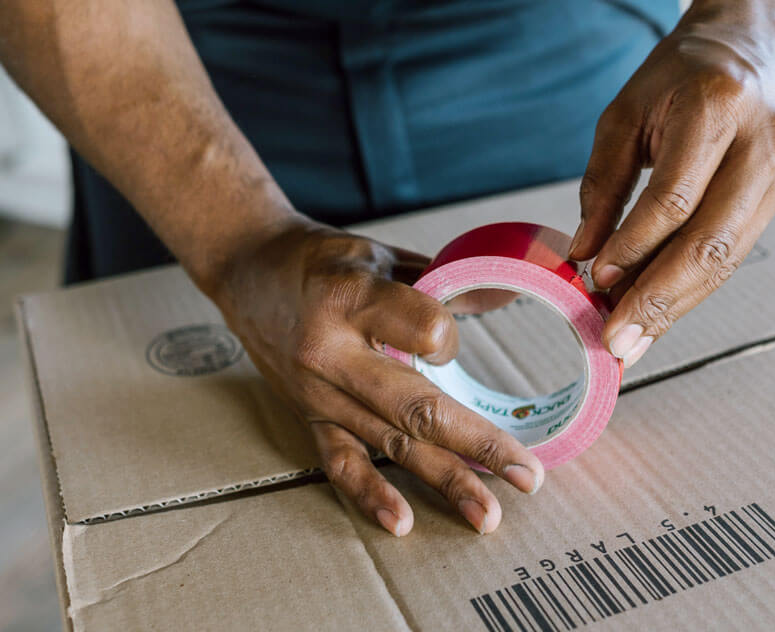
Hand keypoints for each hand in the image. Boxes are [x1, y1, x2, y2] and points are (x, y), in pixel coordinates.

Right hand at [212, 221, 543, 535]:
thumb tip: (495, 299)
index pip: (425, 332)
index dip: (452, 338)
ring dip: (444, 480)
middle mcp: (332, 352)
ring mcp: (318, 393)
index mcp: (352, 298)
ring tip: (487, 514)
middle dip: (478, 445)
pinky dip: (371, 496)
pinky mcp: (308, 416)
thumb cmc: (318, 258)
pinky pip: (340, 463)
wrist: (247, 269)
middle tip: (527, 475)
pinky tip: (402, 522)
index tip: (451, 336)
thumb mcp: (378, 253)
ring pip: (390, 443)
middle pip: (417, 407)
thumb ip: (434, 281)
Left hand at [569, 10, 774, 367]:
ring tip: (633, 339)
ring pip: (727, 257)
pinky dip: (693, 284)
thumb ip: (603, 183)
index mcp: (717, 106)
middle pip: (711, 240)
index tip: (597, 279)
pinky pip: (733, 250)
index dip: (634, 244)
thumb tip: (584, 252)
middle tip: (618, 342)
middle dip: (659, 299)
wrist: (751, 44)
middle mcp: (762, 142)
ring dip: (676, 304)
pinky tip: (659, 307)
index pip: (675, 196)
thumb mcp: (625, 113)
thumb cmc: (680, 74)